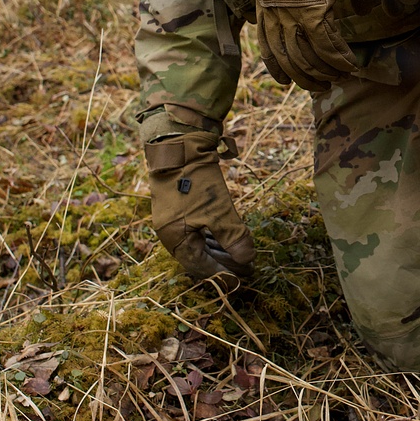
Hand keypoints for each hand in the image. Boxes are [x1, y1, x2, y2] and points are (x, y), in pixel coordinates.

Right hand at [145, 130, 254, 281]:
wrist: (178, 142)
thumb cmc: (195, 179)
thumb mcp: (218, 210)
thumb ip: (233, 236)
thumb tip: (248, 259)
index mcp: (174, 239)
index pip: (200, 268)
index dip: (223, 275)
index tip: (243, 278)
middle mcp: (171, 233)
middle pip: (199, 258)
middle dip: (224, 264)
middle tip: (247, 267)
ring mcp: (174, 219)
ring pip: (199, 243)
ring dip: (221, 250)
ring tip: (241, 253)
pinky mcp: (181, 206)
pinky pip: (198, 229)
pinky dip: (214, 235)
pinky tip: (228, 235)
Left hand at [256, 0, 392, 90]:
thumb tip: (306, 3)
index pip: (266, 40)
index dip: (276, 64)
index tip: (283, 80)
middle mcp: (274, 5)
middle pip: (285, 53)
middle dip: (302, 75)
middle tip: (317, 87)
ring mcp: (291, 8)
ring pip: (305, 54)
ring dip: (322, 71)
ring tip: (336, 79)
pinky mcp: (312, 8)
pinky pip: (325, 43)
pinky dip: (338, 58)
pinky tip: (348, 66)